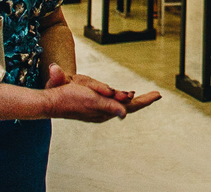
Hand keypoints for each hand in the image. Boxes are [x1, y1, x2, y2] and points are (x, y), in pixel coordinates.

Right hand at [44, 64, 159, 120]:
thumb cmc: (72, 98)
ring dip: (134, 101)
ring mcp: (99, 111)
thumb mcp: (93, 100)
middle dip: (143, 101)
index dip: (145, 101)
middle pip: (130, 106)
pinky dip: (122, 100)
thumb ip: (110, 106)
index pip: (131, 106)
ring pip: (122, 105)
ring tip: (148, 96)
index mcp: (107, 111)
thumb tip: (125, 113)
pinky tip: (127, 98)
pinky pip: (112, 104)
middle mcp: (105, 113)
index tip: (158, 95)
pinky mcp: (93, 108)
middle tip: (157, 95)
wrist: (52, 101)